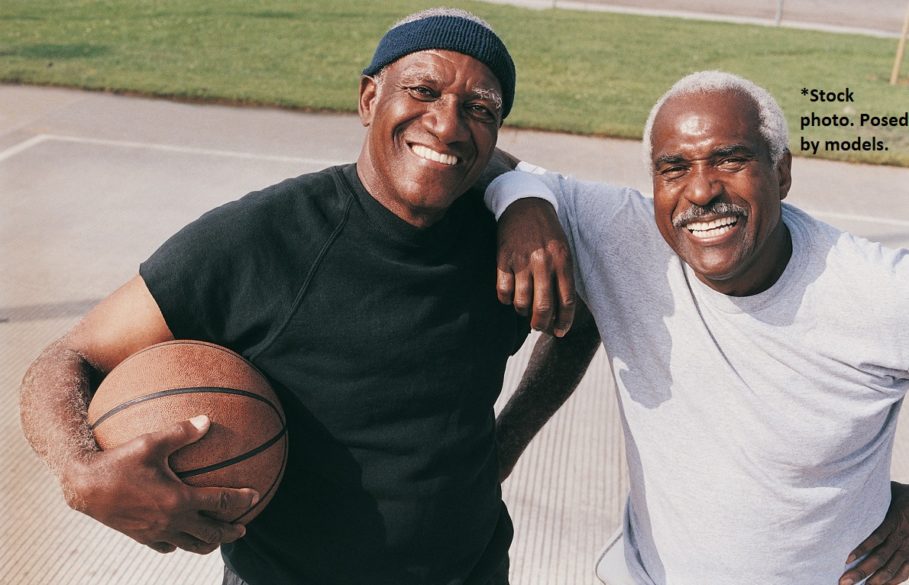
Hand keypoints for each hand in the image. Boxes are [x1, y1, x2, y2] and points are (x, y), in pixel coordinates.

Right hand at [63, 415, 258, 554]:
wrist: (83, 485)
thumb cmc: (118, 460)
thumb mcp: (151, 441)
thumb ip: (182, 431)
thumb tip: (208, 419)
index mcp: (179, 499)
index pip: (220, 503)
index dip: (241, 501)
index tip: (255, 497)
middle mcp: (171, 520)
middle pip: (211, 533)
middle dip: (230, 531)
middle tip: (243, 528)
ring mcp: (156, 532)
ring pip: (190, 545)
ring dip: (209, 543)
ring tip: (219, 538)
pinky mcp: (141, 537)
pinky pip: (167, 547)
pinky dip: (180, 544)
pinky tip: (182, 536)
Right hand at [496, 198, 575, 335]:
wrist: (525, 204)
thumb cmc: (547, 232)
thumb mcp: (563, 251)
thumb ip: (563, 277)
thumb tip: (558, 310)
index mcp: (563, 261)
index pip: (566, 301)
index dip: (564, 322)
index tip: (561, 332)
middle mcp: (544, 263)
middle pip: (543, 308)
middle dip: (541, 325)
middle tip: (539, 327)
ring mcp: (522, 261)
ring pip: (521, 303)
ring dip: (523, 311)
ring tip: (524, 308)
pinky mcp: (504, 259)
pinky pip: (503, 290)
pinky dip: (505, 299)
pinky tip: (509, 296)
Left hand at [840, 482, 908, 584]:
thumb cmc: (906, 495)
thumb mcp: (891, 492)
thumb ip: (874, 495)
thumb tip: (850, 483)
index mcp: (894, 522)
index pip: (876, 538)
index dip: (862, 549)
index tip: (846, 559)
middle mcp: (902, 538)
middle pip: (880, 558)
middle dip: (862, 571)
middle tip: (844, 581)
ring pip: (891, 568)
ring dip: (875, 580)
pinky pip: (905, 571)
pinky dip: (893, 580)